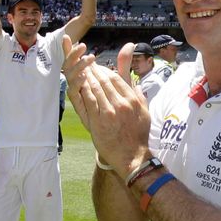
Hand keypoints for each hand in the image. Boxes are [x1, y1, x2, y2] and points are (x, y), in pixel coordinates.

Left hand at [63, 42, 150, 176]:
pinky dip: (82, 90)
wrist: (133, 156)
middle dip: (93, 70)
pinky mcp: (99, 121)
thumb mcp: (143, 110)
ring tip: (79, 71)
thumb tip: (137, 83)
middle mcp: (122, 103)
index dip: (104, 70)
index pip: (116, 77)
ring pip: (95, 88)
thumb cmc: (138, 135)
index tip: (97, 67)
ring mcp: (110, 112)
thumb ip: (139, 95)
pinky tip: (77, 84)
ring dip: (86, 77)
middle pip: (104, 80)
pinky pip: (88, 101)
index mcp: (132, 99)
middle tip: (84, 64)